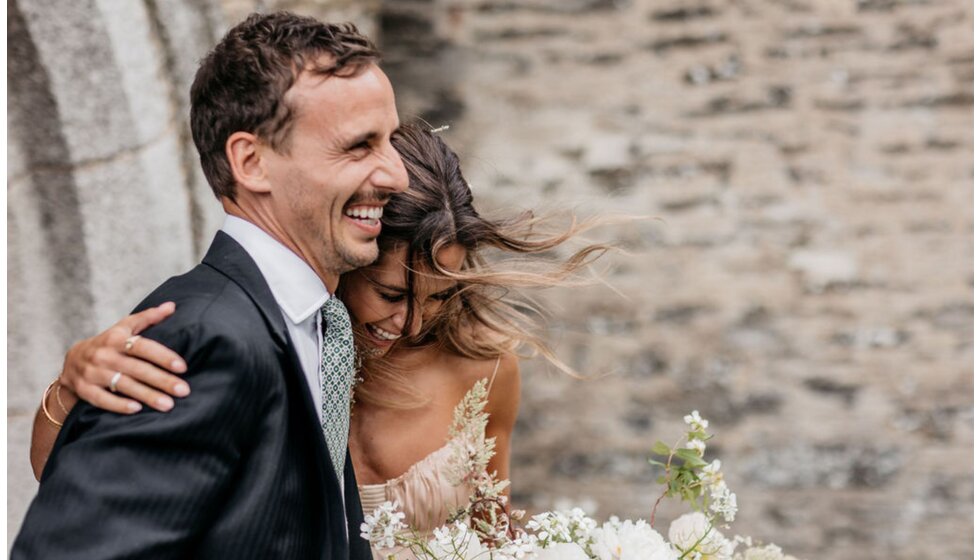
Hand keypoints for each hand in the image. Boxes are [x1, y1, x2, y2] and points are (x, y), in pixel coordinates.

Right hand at [60, 302, 188, 413]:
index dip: (162, 356)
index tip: (182, 367)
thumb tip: (172, 306)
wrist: (71, 361)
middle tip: (183, 390)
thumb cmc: (108, 344)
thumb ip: (148, 318)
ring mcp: (92, 373)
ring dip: (147, 396)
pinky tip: (137, 410)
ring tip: (168, 405)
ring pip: (123, 385)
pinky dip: (119, 405)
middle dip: (162, 380)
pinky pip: (102, 399)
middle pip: (137, 369)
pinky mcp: (84, 390)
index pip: (142, 347)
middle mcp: (104, 355)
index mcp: (116, 339)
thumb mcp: (123, 328)